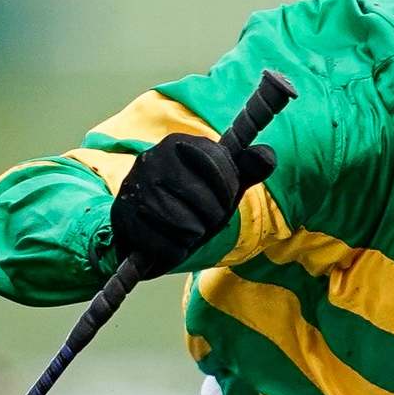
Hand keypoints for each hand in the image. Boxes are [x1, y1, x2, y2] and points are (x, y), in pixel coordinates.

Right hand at [109, 133, 277, 272]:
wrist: (140, 225)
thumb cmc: (187, 202)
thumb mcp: (220, 184)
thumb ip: (246, 169)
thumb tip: (268, 156)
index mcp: (180, 144)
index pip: (222, 169)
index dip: (227, 193)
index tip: (220, 198)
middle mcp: (154, 159)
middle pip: (207, 203)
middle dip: (211, 219)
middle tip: (200, 219)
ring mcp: (136, 188)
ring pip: (187, 227)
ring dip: (192, 236)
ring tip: (183, 229)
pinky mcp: (125, 218)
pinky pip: (167, 246)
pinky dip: (174, 251)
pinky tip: (168, 241)